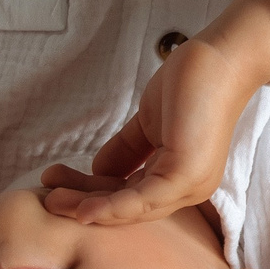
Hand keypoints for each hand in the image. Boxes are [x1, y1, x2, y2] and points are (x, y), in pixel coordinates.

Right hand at [38, 36, 262, 224]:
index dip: (91, 195)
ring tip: (53, 199)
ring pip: (132, 208)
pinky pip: (145, 199)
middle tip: (47, 198)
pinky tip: (85, 210)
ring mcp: (191, 184)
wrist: (222, 58)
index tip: (58, 188)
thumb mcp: (147, 125)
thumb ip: (125, 150)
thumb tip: (96, 173)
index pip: (129, 197)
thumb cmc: (191, 87)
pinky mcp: (188, 173)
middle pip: (127, 209)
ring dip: (88, 205)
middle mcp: (188, 190)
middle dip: (83, 204)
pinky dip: (113, 208)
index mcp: (179, 180)